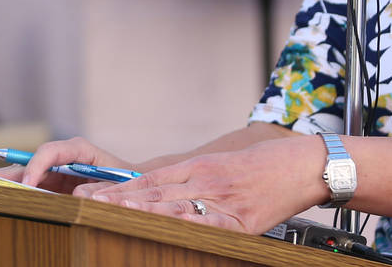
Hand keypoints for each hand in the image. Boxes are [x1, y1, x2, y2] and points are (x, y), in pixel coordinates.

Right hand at [0, 137, 131, 192]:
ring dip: (6, 183)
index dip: (36, 166)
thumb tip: (77, 194)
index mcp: (78, 149)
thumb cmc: (122, 179)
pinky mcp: (49, 182)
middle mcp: (62, 156)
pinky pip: (27, 185)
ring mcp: (53, 169)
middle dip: (9, 173)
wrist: (127, 182)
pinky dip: (13, 191)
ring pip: (24, 173)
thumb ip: (98, 187)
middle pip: (30, 161)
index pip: (51, 151)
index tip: (27, 184)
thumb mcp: (114, 182)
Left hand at [78, 135, 326, 233]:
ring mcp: (224, 199)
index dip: (119, 186)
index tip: (90, 192)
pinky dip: (186, 229)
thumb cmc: (269, 165)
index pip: (152, 178)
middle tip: (84, 202)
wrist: (308, 164)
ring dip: (139, 211)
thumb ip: (197, 176)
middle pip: (155, 191)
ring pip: (175, 205)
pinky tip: (165, 230)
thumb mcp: (228, 162)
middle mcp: (208, 180)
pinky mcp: (242, 220)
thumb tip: (163, 192)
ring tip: (110, 212)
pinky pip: (210, 226)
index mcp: (204, 165)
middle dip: (117, 198)